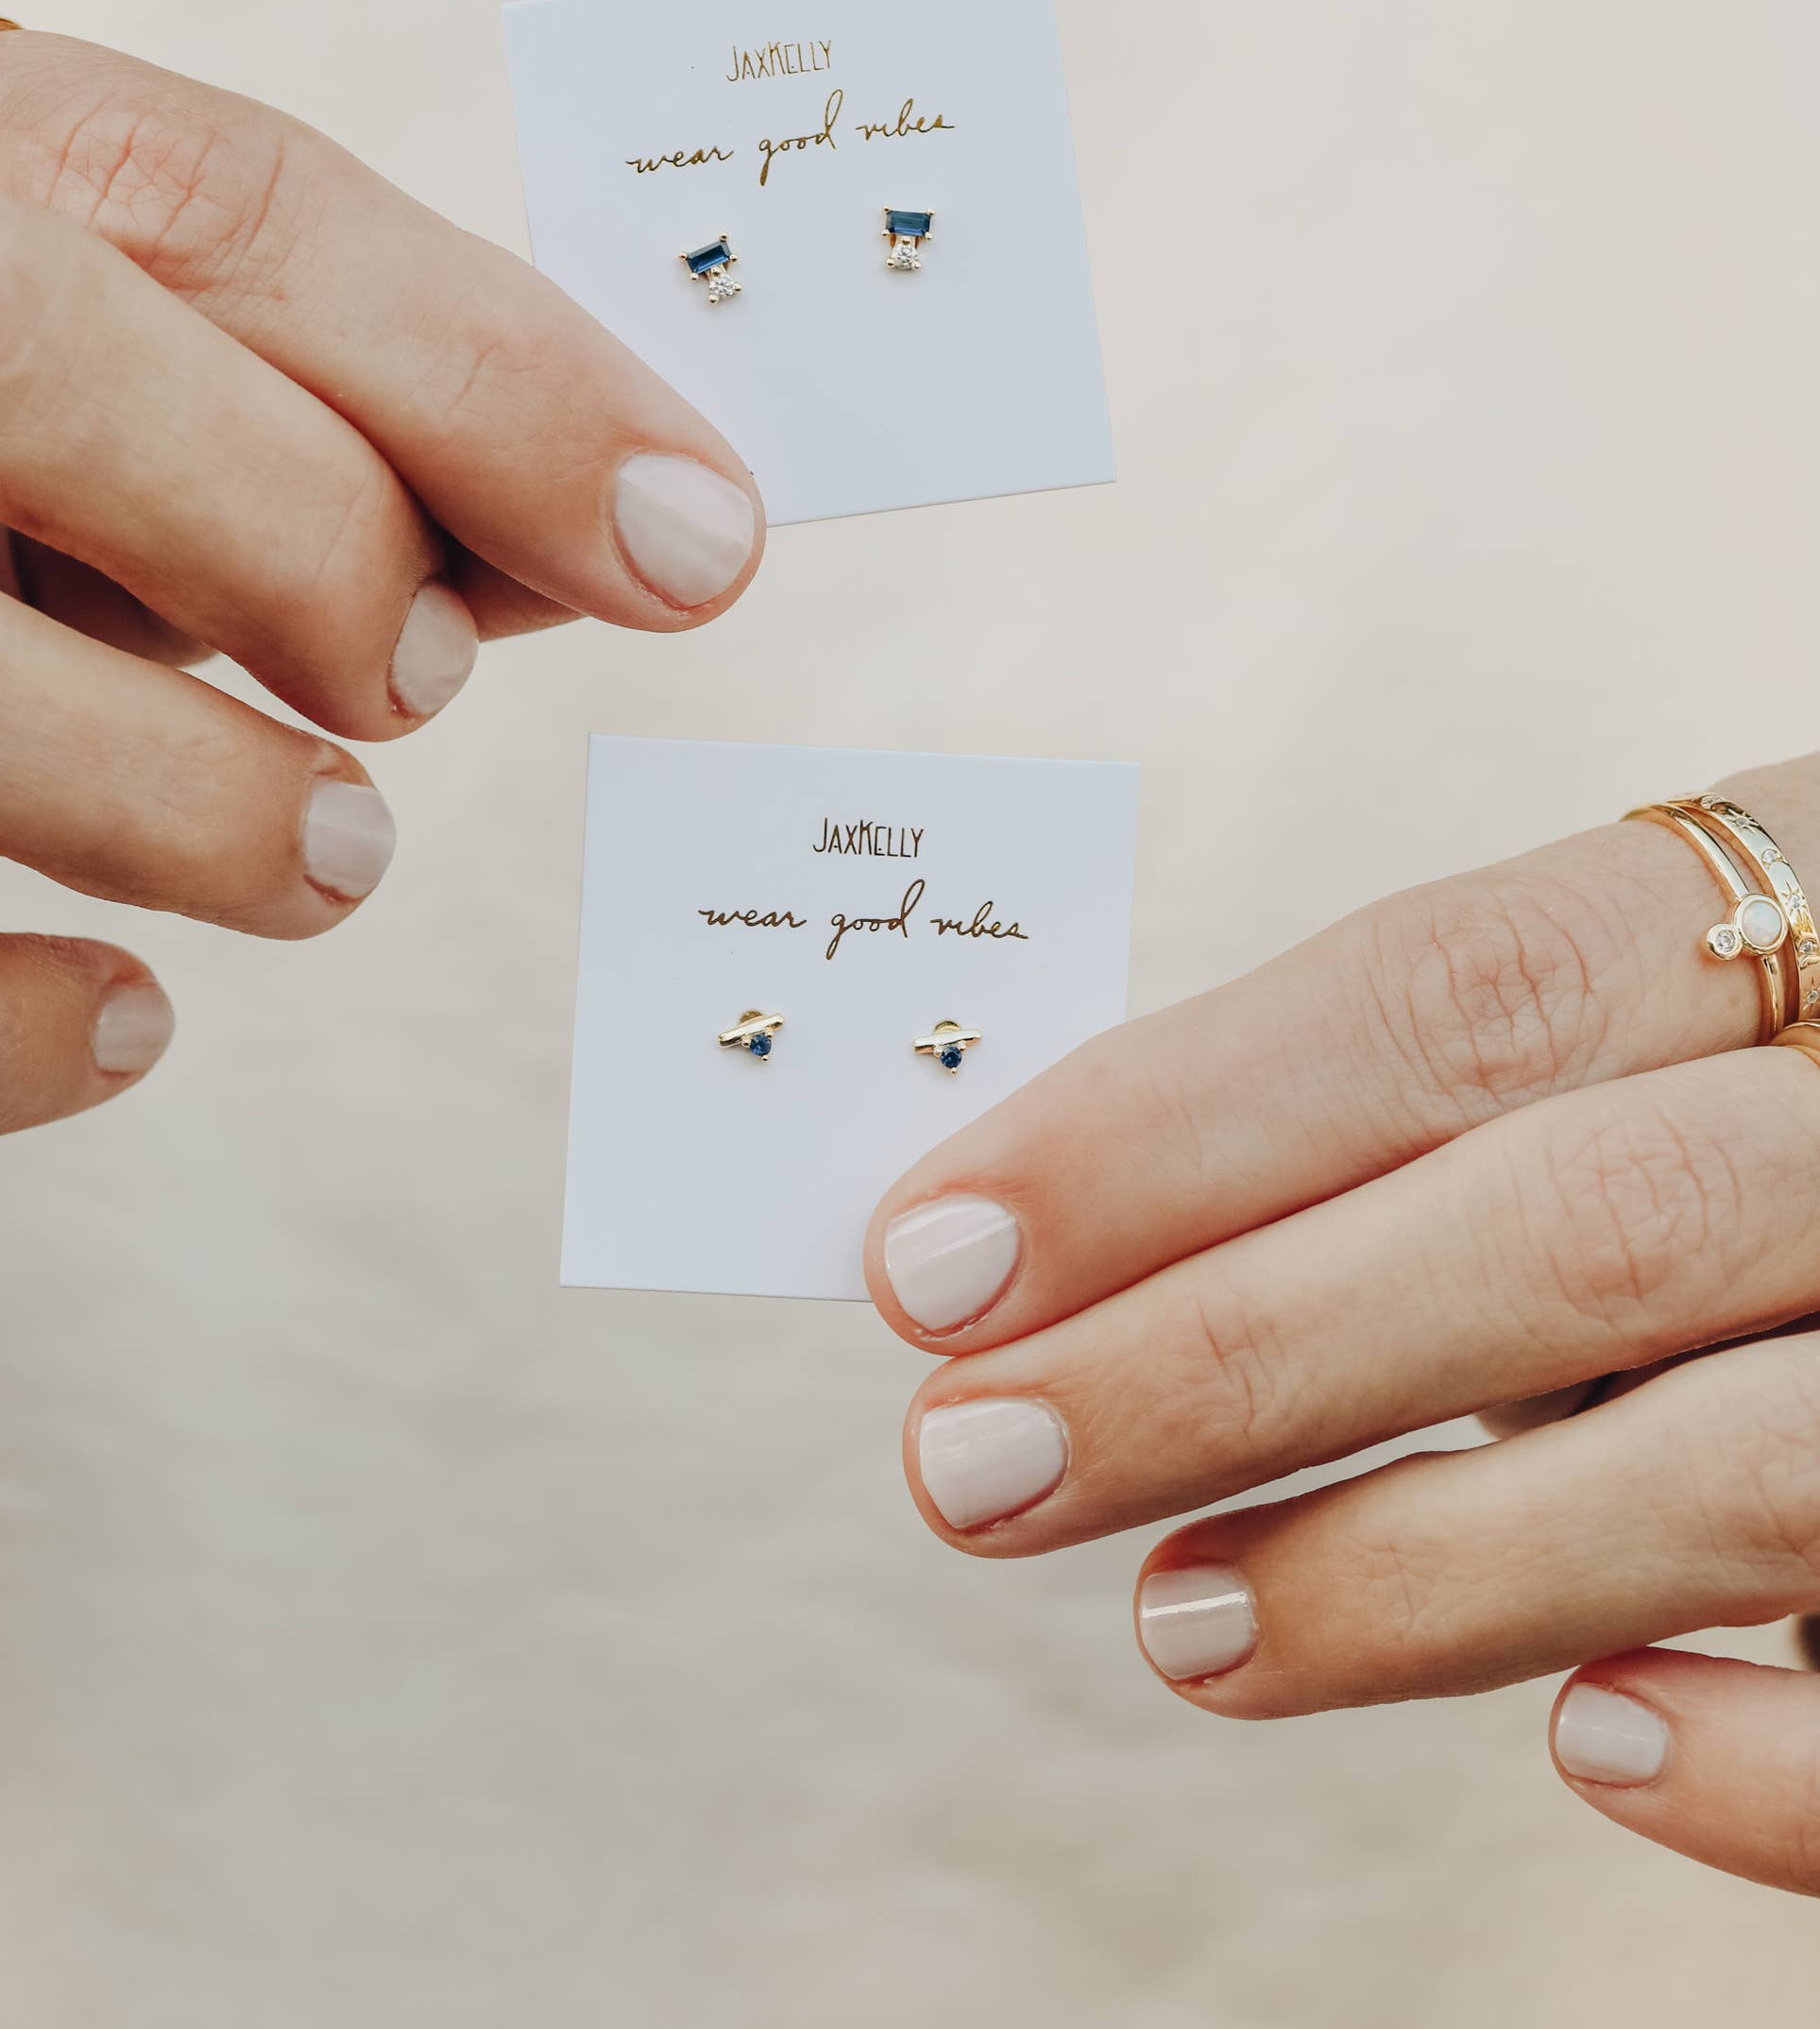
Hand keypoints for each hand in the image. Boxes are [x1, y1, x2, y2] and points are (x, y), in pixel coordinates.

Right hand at [0, 0, 760, 1139]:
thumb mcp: (17, 436)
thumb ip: (257, 437)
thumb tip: (608, 508)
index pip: (153, 171)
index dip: (469, 354)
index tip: (694, 521)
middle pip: (5, 338)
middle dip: (302, 520)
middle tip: (430, 676)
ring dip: (185, 792)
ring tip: (331, 864)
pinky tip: (118, 1030)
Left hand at [864, 765, 1819, 1895]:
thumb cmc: (1770, 1106)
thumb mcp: (1656, 1028)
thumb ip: (1440, 1113)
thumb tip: (1062, 1251)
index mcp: (1803, 911)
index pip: (1459, 993)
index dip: (1175, 1127)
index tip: (931, 1255)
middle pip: (1573, 1223)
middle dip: (1232, 1359)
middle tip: (969, 1462)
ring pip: (1733, 1465)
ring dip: (1412, 1567)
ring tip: (1173, 1628)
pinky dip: (1758, 1753)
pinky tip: (1583, 1744)